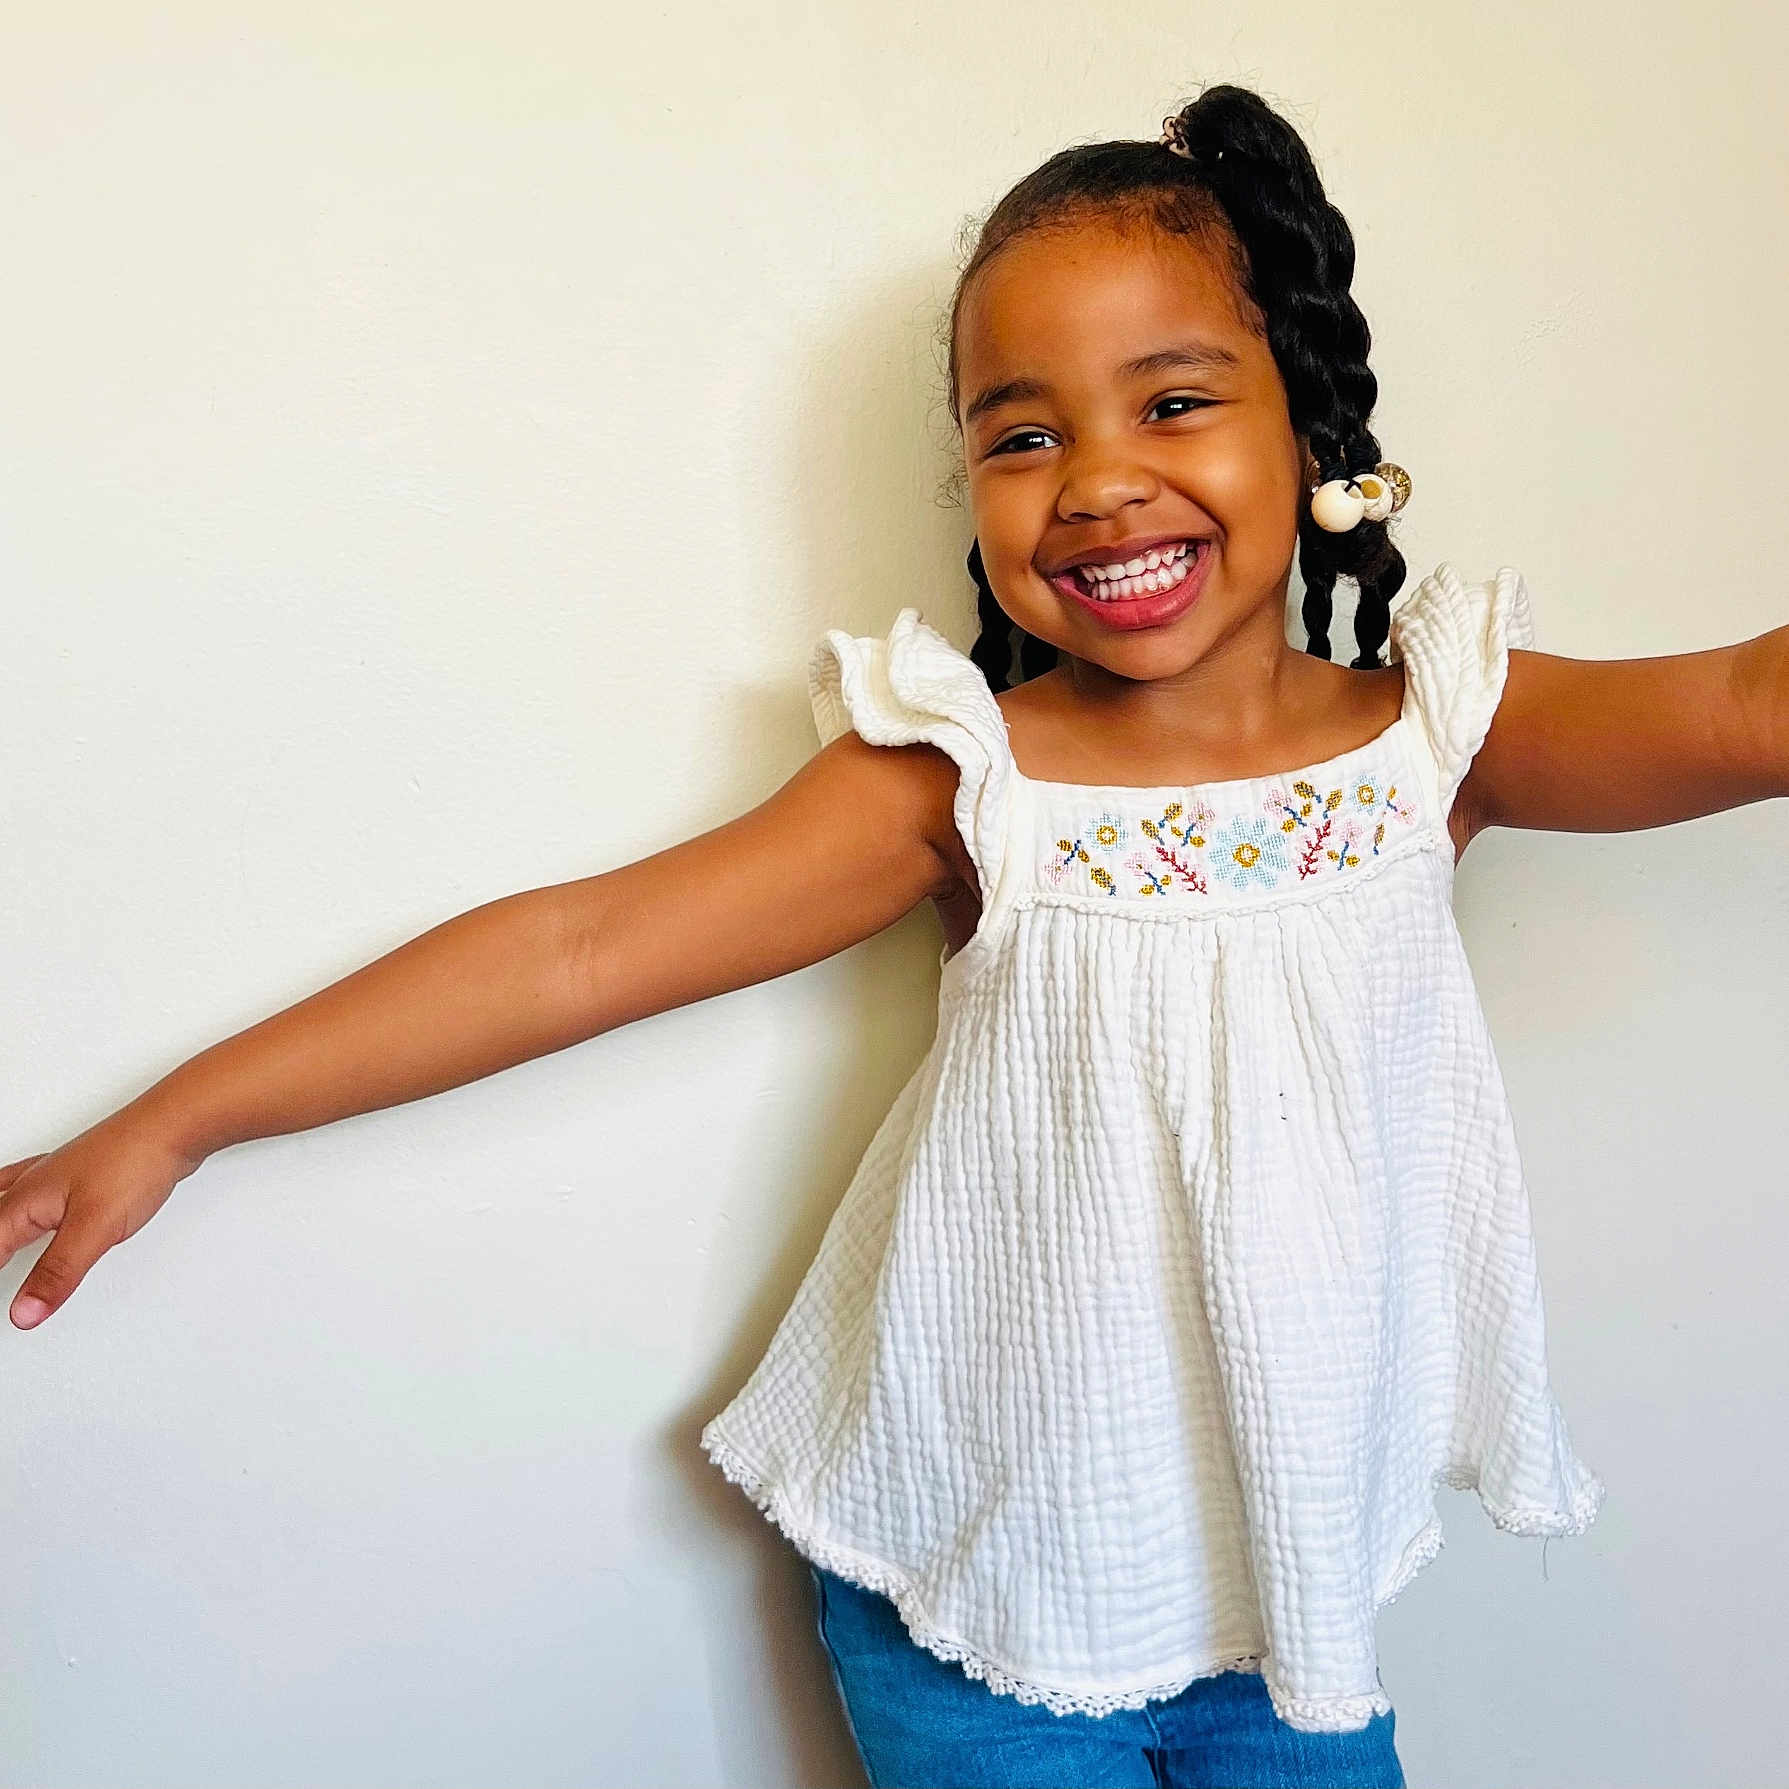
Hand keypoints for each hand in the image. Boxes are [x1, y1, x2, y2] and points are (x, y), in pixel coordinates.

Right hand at [0, 1108, 202, 1330]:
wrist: (173, 1126)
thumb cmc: (135, 1163)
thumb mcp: (94, 1229)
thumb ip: (58, 1273)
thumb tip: (24, 1312)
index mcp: (24, 1202)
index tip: (2, 1308)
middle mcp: (32, 1185)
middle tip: (1, 1276)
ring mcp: (54, 1175)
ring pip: (5, 1202)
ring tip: (0, 1249)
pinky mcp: (78, 1172)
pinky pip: (31, 1191)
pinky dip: (18, 1206)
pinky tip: (26, 1202)